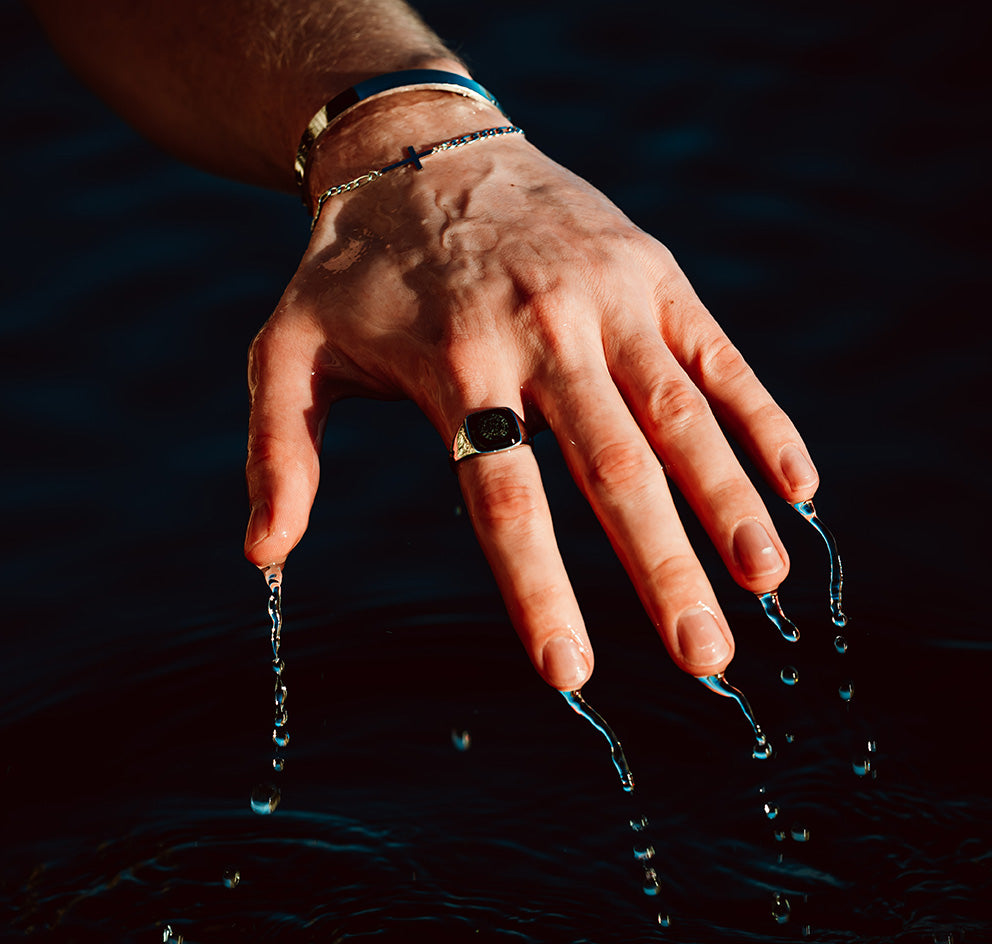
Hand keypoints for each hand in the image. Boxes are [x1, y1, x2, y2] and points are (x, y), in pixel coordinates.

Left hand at [244, 93, 818, 688]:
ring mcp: (607, 298)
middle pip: (611, 467)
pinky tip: (797, 488)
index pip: (503, 496)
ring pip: (678, 413)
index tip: (571, 676)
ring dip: (727, 501)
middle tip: (705, 661)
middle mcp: (541, 330)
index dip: (540, 590)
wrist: (422, 150)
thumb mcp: (286, 350)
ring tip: (767, 583)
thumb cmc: (353, 271)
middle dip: (662, 570)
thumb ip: (277, 453)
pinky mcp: (652, 273)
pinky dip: (761, 419)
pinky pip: (719, 354)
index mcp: (454, 362)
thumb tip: (262, 557)